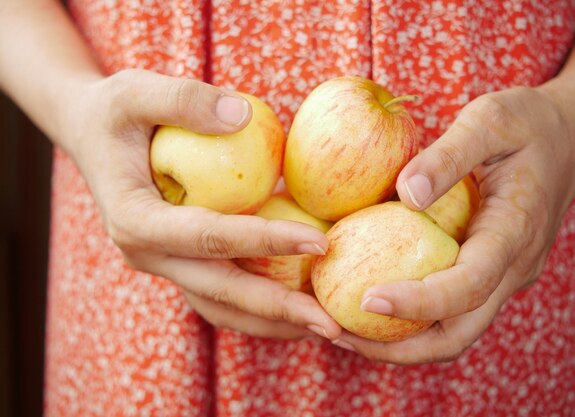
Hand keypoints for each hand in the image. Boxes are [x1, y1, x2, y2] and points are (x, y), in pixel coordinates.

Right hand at [62, 69, 340, 339]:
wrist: (91, 136)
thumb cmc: (114, 112)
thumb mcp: (134, 90)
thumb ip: (182, 99)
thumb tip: (242, 117)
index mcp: (134, 220)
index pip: (208, 237)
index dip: (264, 241)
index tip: (319, 241)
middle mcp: (148, 254)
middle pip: (220, 291)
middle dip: (278, 309)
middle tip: (333, 324)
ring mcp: (165, 264)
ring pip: (223, 307)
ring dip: (274, 322)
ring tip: (327, 329)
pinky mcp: (182, 262)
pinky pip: (225, 293)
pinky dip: (263, 306)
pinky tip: (303, 304)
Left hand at [334, 84, 574, 362]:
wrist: (567, 136)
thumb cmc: (527, 123)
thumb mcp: (490, 120)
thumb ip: (449, 156)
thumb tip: (405, 194)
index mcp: (513, 233)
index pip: (467, 286)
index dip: (418, 302)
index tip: (367, 301)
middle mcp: (512, 267)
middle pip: (458, 333)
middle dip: (399, 348)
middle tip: (341, 335)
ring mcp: (503, 275)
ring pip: (454, 331)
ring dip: (402, 342)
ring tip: (345, 330)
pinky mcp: (491, 272)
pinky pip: (451, 310)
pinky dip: (412, 319)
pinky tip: (372, 302)